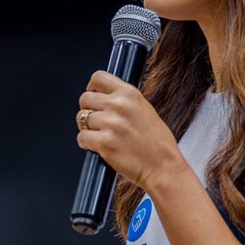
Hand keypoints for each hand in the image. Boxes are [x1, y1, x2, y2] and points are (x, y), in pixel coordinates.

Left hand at [76, 71, 185, 189]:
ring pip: (81, 119)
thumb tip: (103, 98)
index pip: (98, 78)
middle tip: (97, 122)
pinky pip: (82, 137)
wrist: (164, 167)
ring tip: (100, 136)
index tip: (94, 96)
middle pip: (85, 99)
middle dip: (88, 110)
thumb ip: (124, 101)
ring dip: (88, 128)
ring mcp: (111, 124)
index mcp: (130, 94)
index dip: (92, 88)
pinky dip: (86, 143)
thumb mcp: (144, 110)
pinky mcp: (104, 143)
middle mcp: (119, 105)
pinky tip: (98, 147)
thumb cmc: (158, 143)